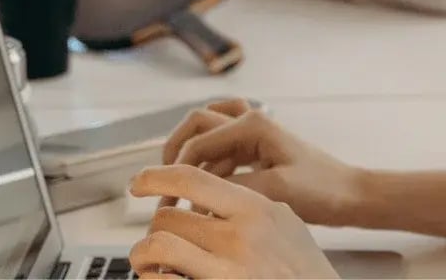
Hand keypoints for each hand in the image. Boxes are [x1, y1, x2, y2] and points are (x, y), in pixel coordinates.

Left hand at [129, 164, 337, 278]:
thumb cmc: (307, 272)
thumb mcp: (287, 224)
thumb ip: (250, 208)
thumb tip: (211, 198)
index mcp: (257, 210)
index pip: (192, 179)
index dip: (156, 177)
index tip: (138, 182)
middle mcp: (239, 237)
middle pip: (168, 217)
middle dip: (155, 229)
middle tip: (157, 240)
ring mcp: (226, 271)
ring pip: (156, 247)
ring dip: (144, 256)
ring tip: (149, 263)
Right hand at [159, 99, 366, 227]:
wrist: (348, 194)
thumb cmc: (321, 190)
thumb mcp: (274, 191)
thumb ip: (232, 188)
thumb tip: (195, 195)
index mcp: (254, 124)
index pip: (197, 143)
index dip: (174, 171)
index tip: (162, 199)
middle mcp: (252, 120)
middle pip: (195, 125)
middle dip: (174, 152)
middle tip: (161, 183)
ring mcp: (255, 133)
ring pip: (206, 133)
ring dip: (190, 158)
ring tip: (178, 189)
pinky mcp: (258, 148)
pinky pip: (221, 149)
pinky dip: (207, 166)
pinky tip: (204, 193)